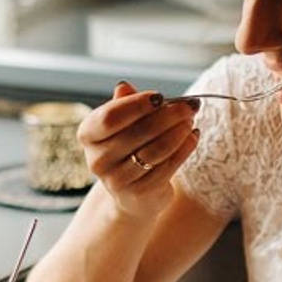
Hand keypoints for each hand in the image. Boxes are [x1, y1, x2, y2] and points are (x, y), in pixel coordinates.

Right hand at [79, 81, 199, 216]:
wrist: (133, 191)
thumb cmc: (130, 148)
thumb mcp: (124, 123)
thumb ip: (125, 104)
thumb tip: (124, 87)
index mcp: (89, 135)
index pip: (110, 117)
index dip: (137, 105)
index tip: (160, 96)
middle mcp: (97, 160)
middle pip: (139, 132)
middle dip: (169, 115)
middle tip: (190, 106)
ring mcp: (116, 181)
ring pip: (157, 150)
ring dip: (180, 132)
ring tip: (191, 121)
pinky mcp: (139, 194)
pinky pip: (168, 166)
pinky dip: (185, 149)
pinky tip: (193, 137)